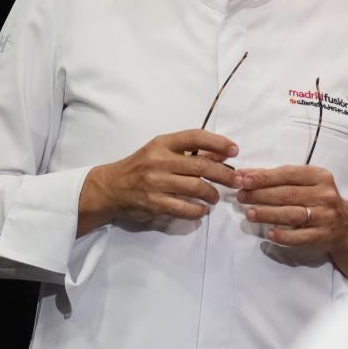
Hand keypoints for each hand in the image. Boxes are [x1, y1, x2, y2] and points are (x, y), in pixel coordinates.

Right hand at [78, 130, 238, 236]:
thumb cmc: (140, 167)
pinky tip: (202, 210)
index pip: (195, 137)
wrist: (111, 187)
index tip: (234, 150)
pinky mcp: (154, 203)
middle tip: (237, 180)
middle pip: (201, 166)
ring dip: (212, 194)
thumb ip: (188, 152)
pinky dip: (198, 211)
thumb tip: (222, 154)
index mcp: (162, 143)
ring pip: (196, 188)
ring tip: (216, 197)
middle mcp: (160, 161)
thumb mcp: (160, 152)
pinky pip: (185, 208)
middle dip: (224, 174)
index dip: (218, 142)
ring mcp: (156, 183)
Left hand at [237, 164, 347, 277]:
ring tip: (249, 213)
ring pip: (292, 214)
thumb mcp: (304, 183)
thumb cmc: (318, 199)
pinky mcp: (322, 236)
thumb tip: (245, 175)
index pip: (288, 174)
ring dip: (268, 214)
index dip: (265, 177)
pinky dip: (284, 236)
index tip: (245, 179)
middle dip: (261, 195)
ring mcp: (325, 216)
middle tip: (241, 196)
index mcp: (319, 176)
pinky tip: (269, 234)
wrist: (345, 226)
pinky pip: (300, 237)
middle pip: (288, 194)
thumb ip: (275, 178)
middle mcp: (324, 195)